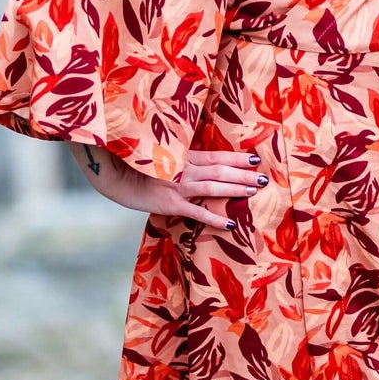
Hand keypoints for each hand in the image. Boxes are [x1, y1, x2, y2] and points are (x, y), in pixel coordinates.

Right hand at [70, 143, 262, 230]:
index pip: (216, 156)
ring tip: (254, 192)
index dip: (236, 157)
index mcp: (183, 156)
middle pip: (221, 170)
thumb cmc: (138, 166)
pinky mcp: (171, 204)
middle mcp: (184, 169)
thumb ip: (181, 159)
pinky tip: (232, 224)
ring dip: (236, 189)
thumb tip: (201, 163)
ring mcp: (178, 186)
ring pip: (214, 186)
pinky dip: (216, 218)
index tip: (254, 158)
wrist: (114, 176)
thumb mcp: (162, 157)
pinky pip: (198, 212)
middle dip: (244, 174)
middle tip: (264, 178)